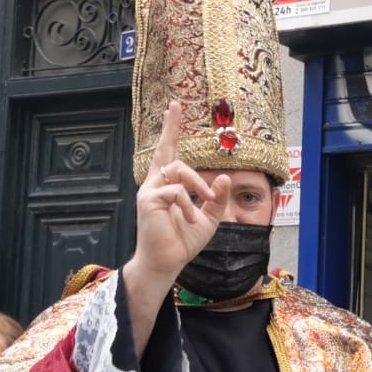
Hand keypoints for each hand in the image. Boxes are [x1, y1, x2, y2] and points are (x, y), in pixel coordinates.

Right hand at [129, 101, 229, 281]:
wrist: (167, 262)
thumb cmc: (183, 241)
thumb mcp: (209, 218)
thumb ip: (217, 198)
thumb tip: (224, 177)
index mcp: (167, 185)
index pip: (168, 152)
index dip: (170, 130)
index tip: (173, 108)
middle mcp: (155, 184)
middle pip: (168, 153)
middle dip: (172, 130)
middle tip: (176, 108)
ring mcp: (149, 191)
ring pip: (178, 170)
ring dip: (199, 185)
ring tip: (206, 202)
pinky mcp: (148, 201)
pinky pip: (175, 191)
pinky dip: (188, 205)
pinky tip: (191, 220)